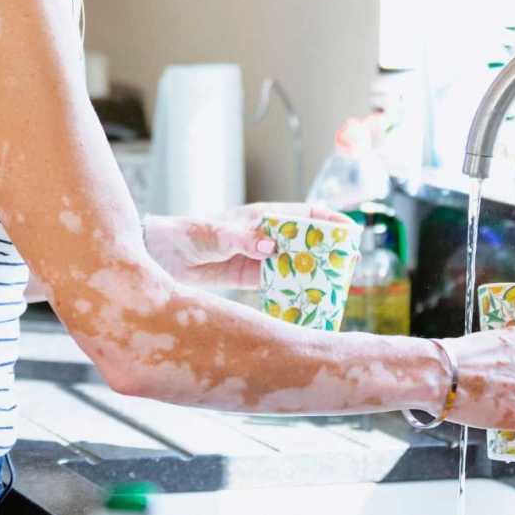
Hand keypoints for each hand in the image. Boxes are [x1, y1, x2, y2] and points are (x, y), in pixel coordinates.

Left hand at [143, 202, 354, 287]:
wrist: (164, 257)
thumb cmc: (189, 234)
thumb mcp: (216, 235)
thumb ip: (243, 238)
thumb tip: (271, 245)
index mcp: (262, 216)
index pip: (304, 213)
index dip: (329, 220)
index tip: (350, 230)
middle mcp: (266, 235)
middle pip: (306, 240)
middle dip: (328, 250)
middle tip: (349, 266)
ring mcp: (261, 257)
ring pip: (296, 263)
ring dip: (313, 272)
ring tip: (334, 286)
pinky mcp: (252, 277)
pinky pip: (280, 283)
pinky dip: (294, 290)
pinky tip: (307, 301)